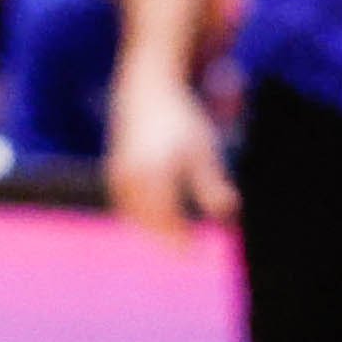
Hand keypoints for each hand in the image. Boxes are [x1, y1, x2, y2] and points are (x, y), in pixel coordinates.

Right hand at [109, 68, 237, 239]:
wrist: (148, 89)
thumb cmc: (182, 120)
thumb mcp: (204, 150)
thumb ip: (212, 185)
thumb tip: (227, 214)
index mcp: (155, 172)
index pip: (167, 222)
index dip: (181, 243)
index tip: (196, 253)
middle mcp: (132, 175)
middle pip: (150, 223)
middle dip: (168, 238)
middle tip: (188, 246)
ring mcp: (119, 174)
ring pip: (136, 217)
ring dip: (154, 229)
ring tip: (175, 232)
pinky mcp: (114, 173)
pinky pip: (126, 207)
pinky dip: (141, 217)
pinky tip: (157, 217)